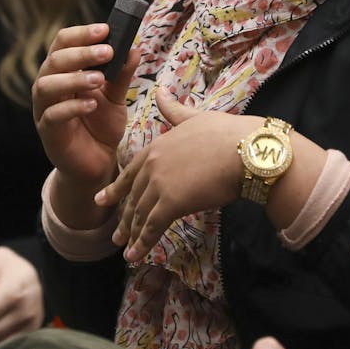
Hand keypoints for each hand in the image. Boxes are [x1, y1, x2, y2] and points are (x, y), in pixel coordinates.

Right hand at [31, 23, 137, 185]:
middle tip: (107, 52)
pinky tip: (91, 105)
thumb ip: (121, 75)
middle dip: (81, 53)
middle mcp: (49, 85)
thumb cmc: (102, 125)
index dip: (81, 34)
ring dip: (74, 78)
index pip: (63, 43)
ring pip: (47, 86)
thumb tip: (134, 49)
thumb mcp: (116, 97)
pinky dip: (71, 108)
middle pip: (54, 60)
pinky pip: (52, 116)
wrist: (97, 162)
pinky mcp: (48, 132)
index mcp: (63, 71)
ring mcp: (45, 109)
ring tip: (99, 79)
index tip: (105, 29)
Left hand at [99, 87, 248, 260]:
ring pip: (140, 214)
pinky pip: (152, 227)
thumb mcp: (194, 117)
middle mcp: (152, 165)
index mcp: (156, 146)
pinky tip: (135, 257)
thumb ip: (173, 110)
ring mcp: (159, 184)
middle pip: (133, 197)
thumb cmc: (227, 133)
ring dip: (132, 235)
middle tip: (116, 235)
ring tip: (126, 250)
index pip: (131, 172)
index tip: (103, 200)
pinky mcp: (171, 203)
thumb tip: (160, 91)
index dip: (117, 189)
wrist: (246, 150)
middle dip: (125, 218)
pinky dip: (142, 244)